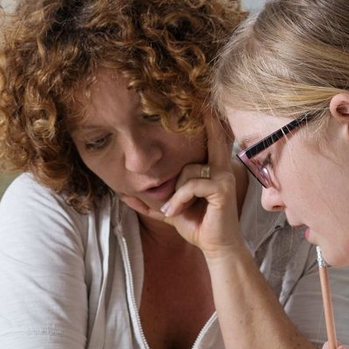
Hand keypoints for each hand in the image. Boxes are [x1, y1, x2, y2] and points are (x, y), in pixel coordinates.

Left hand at [157, 114, 243, 258]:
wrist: (214, 247)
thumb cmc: (196, 227)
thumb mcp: (170, 210)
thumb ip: (152, 201)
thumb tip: (124, 194)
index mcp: (212, 169)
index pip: (211, 140)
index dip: (210, 121)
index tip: (205, 101)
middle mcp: (222, 168)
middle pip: (191, 157)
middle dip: (184, 169)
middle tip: (180, 187)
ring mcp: (224, 176)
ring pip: (187, 172)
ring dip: (176, 195)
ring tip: (176, 211)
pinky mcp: (223, 187)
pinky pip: (192, 184)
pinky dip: (180, 199)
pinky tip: (178, 212)